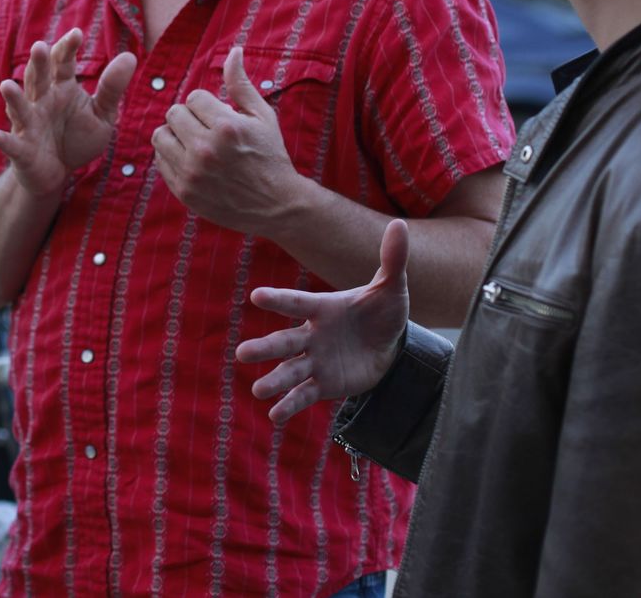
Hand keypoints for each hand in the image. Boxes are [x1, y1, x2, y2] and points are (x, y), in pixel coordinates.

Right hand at [0, 29, 136, 197]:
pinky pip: (12, 145)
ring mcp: (29, 125)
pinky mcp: (22, 151)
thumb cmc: (77, 137)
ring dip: (14, 98)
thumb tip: (130, 56)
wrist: (58, 173)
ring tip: (7, 85)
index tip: (77, 34)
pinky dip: (4, 141)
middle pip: (38, 78)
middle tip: (39, 47)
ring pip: (20, 108)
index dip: (68, 48)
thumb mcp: (101, 114)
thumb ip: (112, 88)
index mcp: (61, 88)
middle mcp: (42, 101)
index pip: (63, 63)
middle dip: (38, 64)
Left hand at [151, 45, 303, 234]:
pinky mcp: (184, 191)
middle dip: (189, 117)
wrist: (277, 205)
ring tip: (194, 142)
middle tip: (205, 128)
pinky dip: (171, 157)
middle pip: (173, 113)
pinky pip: (160, 162)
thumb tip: (234, 50)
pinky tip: (191, 160)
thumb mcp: (262, 117)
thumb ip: (241, 84)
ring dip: (175, 135)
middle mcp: (206, 149)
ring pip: (160, 136)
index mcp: (226, 127)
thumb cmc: (271, 156)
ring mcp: (193, 172)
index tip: (219, 117)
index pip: (193, 97)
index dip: (206, 104)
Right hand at [236, 218, 410, 425]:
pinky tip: (275, 416)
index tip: (256, 296)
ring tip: (257, 390)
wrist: (390, 346)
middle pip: (285, 341)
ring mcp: (315, 360)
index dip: (278, 300)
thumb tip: (399, 225)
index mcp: (322, 308)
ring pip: (290, 371)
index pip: (297, 303)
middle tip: (242, 353)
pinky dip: (290, 405)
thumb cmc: (382, 311)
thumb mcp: (391, 287)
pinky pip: (303, 395)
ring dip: (273, 380)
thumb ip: (391, 259)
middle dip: (265, 348)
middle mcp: (312, 334)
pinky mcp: (323, 384)